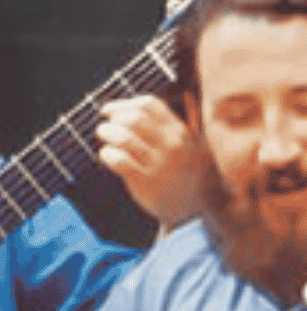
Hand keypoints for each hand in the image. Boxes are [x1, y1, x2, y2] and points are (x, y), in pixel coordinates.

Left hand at [96, 95, 205, 226]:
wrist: (196, 214)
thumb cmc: (193, 179)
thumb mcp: (198, 148)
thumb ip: (190, 123)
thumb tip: (189, 96)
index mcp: (181, 133)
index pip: (150, 105)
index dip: (126, 104)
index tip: (114, 110)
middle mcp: (171, 146)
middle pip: (133, 118)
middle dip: (114, 117)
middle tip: (105, 123)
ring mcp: (158, 164)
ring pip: (124, 137)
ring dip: (107, 132)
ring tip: (103, 135)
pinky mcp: (145, 182)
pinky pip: (119, 161)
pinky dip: (108, 154)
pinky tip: (106, 156)